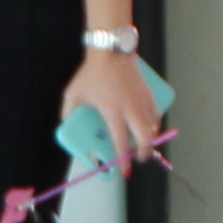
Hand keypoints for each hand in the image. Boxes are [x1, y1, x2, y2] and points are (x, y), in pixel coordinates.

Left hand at [61, 46, 163, 164]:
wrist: (112, 51)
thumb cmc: (92, 72)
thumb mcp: (74, 92)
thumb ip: (69, 110)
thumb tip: (66, 123)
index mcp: (113, 111)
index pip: (120, 142)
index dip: (123, 159)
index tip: (124, 171)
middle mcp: (131, 109)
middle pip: (145, 138)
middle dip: (143, 153)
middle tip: (138, 158)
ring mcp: (142, 101)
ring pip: (153, 127)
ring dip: (149, 138)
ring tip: (142, 143)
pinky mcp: (149, 94)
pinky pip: (156, 114)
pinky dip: (153, 123)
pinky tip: (147, 125)